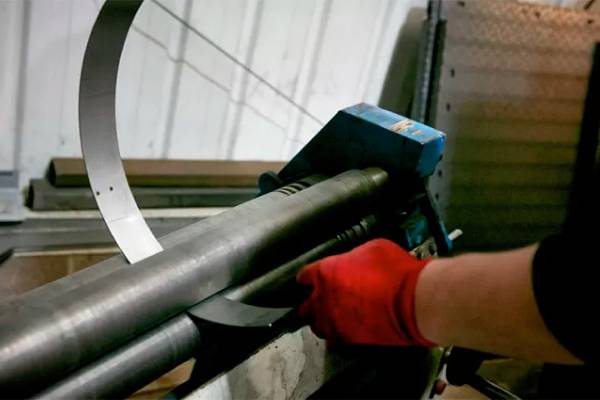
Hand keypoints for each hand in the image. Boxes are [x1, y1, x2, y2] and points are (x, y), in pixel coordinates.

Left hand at [297, 238, 434, 345]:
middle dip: (310, 303)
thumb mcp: (372, 250)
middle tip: (318, 301)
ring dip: (321, 321)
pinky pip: (334, 339)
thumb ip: (354, 258)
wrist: (413, 300)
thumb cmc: (396, 272)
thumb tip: (355, 262)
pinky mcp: (348, 339)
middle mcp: (323, 299)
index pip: (303, 277)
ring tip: (330, 317)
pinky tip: (346, 329)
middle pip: (304, 306)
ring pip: (316, 326)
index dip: (308, 278)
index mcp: (325, 273)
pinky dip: (337, 335)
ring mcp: (334, 321)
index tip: (310, 280)